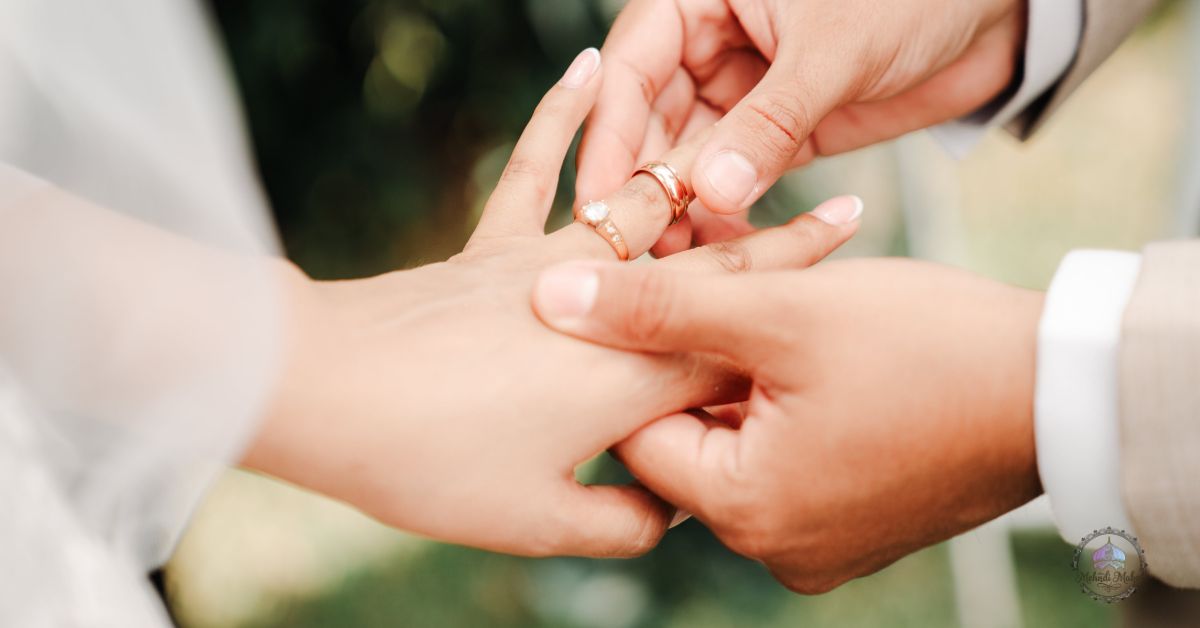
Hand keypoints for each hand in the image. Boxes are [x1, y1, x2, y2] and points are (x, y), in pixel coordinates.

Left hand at [242, 49, 861, 558]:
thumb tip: (655, 514)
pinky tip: (587, 64)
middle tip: (840, 210)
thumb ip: (621, 523)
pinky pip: (532, 172)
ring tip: (750, 153)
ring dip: (703, 187)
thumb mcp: (540, 520)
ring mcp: (549, 267)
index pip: (742, 343)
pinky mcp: (491, 250)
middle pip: (712, 271)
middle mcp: (610, 309)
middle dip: (778, 245)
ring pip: (646, 217)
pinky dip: (559, 117)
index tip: (857, 280)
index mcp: (639, 377)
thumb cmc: (434, 460)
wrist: (325, 392)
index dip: (802, 313)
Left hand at [531, 257, 1042, 588]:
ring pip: (735, 445)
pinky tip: (802, 356)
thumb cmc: (927, 347)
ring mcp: (816, 541)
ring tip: (766, 318)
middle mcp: (774, 545)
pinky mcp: (850, 522)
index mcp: (746, 509)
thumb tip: (553, 300)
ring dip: (738, 381)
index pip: (637, 432)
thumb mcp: (781, 311)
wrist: (1058, 388)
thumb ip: (661, 306)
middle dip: (693, 365)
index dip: (639, 356)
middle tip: (717, 298)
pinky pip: (783, 461)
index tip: (655, 299)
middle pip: (687, 441)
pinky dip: (779, 408)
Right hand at [577, 0, 1023, 253]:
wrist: (995, 10)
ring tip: (680, 263)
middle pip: (652, 121)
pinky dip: (729, 216)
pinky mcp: (782, 132)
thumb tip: (713, 191)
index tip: (602, 199)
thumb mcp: (834, 49)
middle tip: (638, 248)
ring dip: (684, 208)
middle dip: (646, 184)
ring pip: (692, 158)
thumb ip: (771, 121)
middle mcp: (713, 44)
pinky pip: (739, 180)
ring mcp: (746, 92)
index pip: (633, 68)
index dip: (612, 135)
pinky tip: (726, 254)